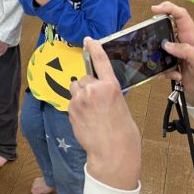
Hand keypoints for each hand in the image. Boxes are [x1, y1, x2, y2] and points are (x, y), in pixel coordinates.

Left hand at [69, 38, 140, 190]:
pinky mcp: (70, 109)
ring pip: (76, 89)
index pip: (101, 61)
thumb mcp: (121, 105)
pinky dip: (77, 107)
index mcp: (111, 86)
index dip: (94, 48)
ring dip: (81, 95)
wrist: (111, 153)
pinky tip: (87, 120)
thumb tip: (100, 90)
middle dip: (89, 87)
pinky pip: (72, 101)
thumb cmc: (122, 133)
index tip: (88, 40)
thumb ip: (108, 93)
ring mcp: (79, 99)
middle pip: (86, 79)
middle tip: (98, 104)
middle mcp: (93, 89)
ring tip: (92, 112)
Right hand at [152, 2, 193, 106]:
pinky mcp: (172, 65)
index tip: (154, 9)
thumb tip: (166, 44)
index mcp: (192, 37)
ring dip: (158, 55)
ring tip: (162, 63)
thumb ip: (185, 51)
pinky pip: (160, 63)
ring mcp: (177, 54)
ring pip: (160, 46)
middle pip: (166, 28)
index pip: (180, 16)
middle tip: (147, 34)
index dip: (168, 8)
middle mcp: (183, 43)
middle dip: (156, 30)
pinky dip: (163, 71)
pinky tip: (174, 76)